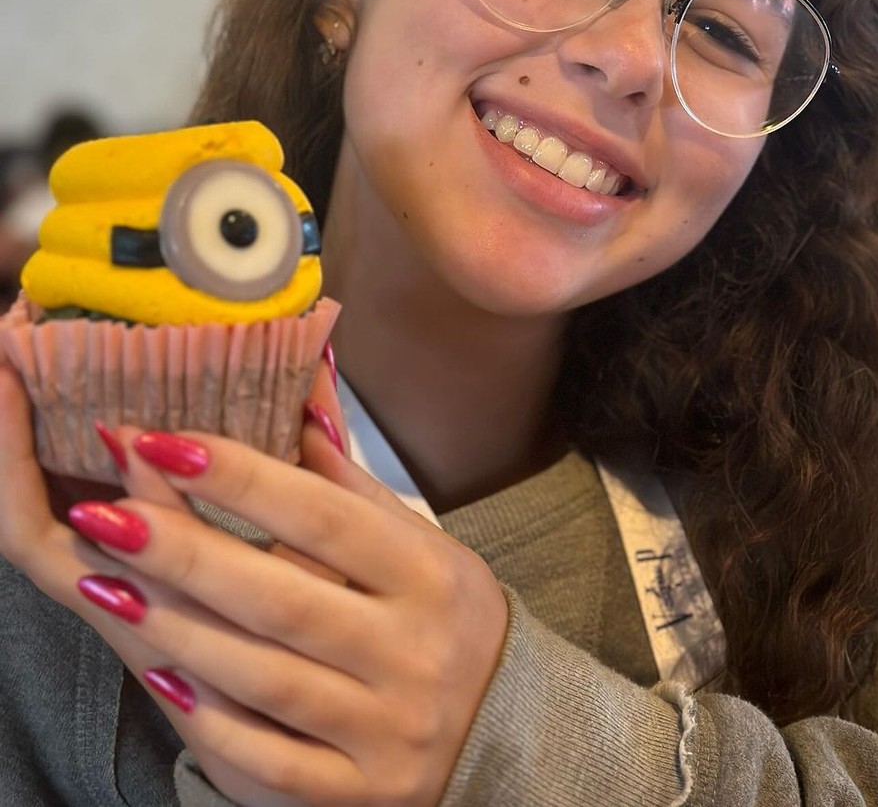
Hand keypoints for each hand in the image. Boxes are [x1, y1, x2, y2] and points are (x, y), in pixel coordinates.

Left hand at [1, 362, 507, 806]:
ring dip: (177, 629)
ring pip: (265, 679)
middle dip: (185, 552)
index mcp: (429, 576)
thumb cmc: (441, 615)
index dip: (243, 479)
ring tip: (103, 581)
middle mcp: (411, 653)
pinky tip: (158, 674)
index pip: (326, 519)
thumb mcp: (416, 541)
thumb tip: (300, 384)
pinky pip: (270, 761)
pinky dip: (211, 719)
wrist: (502, 733)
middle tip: (106, 510)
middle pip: (283, 599)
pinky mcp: (355, 795)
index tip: (165, 440)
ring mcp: (384, 731)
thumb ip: (345, 478)